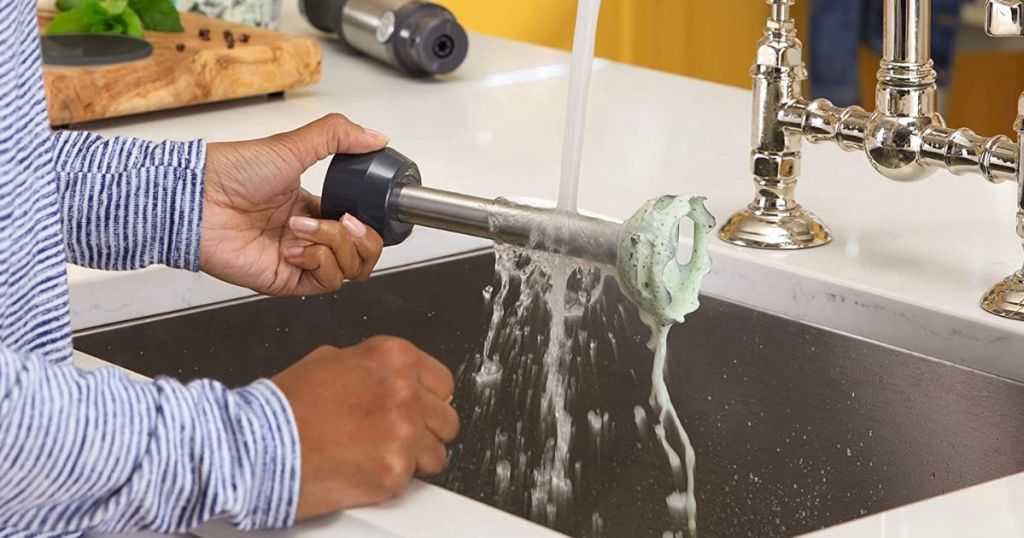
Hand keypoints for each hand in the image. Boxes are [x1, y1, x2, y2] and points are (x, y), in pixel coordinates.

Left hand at [200, 114, 388, 295]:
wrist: (198, 197)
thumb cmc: (232, 171)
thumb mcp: (292, 144)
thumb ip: (339, 136)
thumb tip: (377, 137)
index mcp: (312, 207)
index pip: (359, 226)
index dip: (370, 222)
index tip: (366, 209)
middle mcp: (308, 236)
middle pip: (362, 253)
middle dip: (362, 238)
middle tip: (344, 220)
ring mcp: (299, 260)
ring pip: (349, 270)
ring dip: (334, 245)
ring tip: (301, 227)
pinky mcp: (286, 280)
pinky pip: (324, 282)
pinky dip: (317, 262)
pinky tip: (291, 246)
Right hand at [271, 337, 458, 519]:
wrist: (256, 445)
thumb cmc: (284, 406)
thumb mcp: (330, 361)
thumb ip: (372, 367)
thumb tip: (392, 378)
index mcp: (393, 357)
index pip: (442, 382)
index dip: (427, 399)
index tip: (417, 408)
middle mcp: (404, 391)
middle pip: (446, 419)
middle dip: (425, 429)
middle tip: (394, 436)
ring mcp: (403, 433)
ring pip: (436, 453)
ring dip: (413, 457)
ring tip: (375, 454)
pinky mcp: (394, 472)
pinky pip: (411, 481)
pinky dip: (390, 479)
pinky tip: (362, 469)